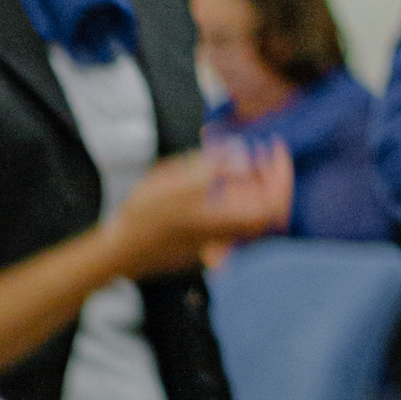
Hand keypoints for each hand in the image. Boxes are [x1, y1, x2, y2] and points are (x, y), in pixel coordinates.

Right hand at [105, 140, 293, 280]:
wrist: (119, 252)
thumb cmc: (141, 217)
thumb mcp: (173, 181)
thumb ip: (214, 167)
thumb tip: (243, 156)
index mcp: (224, 221)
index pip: (275, 201)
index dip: (281, 173)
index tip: (272, 147)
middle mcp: (227, 237)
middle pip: (270, 210)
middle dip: (270, 177)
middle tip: (258, 152)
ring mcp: (219, 244)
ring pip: (254, 216)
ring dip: (256, 187)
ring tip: (240, 163)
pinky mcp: (208, 247)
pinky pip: (238, 222)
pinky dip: (240, 199)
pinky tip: (222, 182)